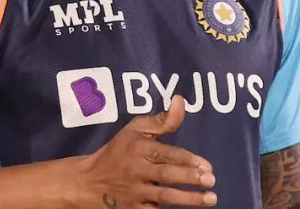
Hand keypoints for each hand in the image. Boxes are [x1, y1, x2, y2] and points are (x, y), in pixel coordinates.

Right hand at [72, 95, 216, 207]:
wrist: (88, 182)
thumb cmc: (118, 152)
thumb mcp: (135, 130)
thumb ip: (162, 120)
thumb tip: (181, 100)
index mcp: (138, 149)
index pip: (166, 154)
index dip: (188, 160)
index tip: (207, 166)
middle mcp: (137, 170)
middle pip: (166, 175)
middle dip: (190, 178)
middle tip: (211, 180)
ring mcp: (135, 193)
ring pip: (164, 197)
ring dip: (189, 199)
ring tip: (211, 199)